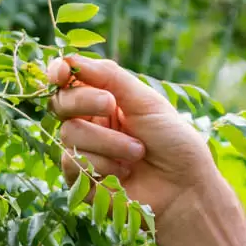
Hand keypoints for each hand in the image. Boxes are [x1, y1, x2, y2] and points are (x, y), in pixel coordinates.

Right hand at [47, 55, 220, 221]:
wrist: (186, 188)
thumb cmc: (174, 143)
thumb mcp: (147, 102)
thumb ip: (110, 77)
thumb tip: (71, 57)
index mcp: (106, 100)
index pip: (70, 81)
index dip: (59, 73)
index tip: (62, 71)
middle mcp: (91, 124)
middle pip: (60, 102)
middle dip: (84, 100)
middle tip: (110, 104)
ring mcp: (85, 152)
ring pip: (69, 133)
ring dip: (107, 141)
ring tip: (137, 152)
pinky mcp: (82, 180)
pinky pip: (72, 162)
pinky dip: (102, 164)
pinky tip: (125, 172)